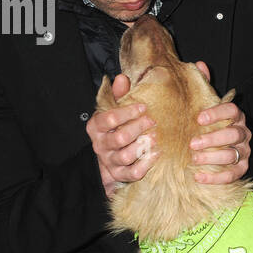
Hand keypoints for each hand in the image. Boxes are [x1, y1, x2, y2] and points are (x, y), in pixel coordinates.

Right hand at [87, 72, 155, 196]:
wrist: (108, 157)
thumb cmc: (114, 128)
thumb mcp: (113, 109)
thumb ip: (117, 94)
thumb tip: (122, 78)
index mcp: (96, 126)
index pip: (109, 119)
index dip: (127, 112)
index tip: (144, 107)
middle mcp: (101, 144)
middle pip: (119, 138)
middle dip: (138, 128)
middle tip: (153, 122)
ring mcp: (110, 161)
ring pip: (125, 156)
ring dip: (142, 147)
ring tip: (155, 138)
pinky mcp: (120, 174)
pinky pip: (132, 173)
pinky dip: (145, 165)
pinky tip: (156, 154)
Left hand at [190, 61, 251, 184]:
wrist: (221, 150)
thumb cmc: (210, 125)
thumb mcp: (207, 106)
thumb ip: (204, 87)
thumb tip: (199, 64)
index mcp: (236, 116)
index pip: (232, 111)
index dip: (217, 114)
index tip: (198, 118)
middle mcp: (243, 133)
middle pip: (233, 134)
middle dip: (213, 139)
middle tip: (192, 143)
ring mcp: (245, 151)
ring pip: (233, 155)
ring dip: (213, 158)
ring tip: (194, 160)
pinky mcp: (242, 168)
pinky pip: (234, 174)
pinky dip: (217, 177)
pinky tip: (199, 177)